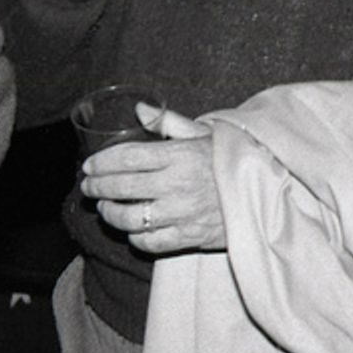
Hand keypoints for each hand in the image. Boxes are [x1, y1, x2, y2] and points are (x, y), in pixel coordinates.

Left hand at [79, 105, 223, 253]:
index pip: (127, 158)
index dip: (102, 163)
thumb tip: (139, 109)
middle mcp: (177, 185)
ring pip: (132, 219)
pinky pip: (151, 242)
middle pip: (123, 188)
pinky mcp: (190, 237)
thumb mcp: (203, 133)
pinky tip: (131, 229)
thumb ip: (168, 122)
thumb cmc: (229, 159)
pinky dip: (135, 238)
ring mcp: (182, 213)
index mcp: (178, 155)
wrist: (265, 193)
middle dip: (98, 187)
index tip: (88, 166)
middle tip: (87, 187)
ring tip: (104, 208)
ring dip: (111, 214)